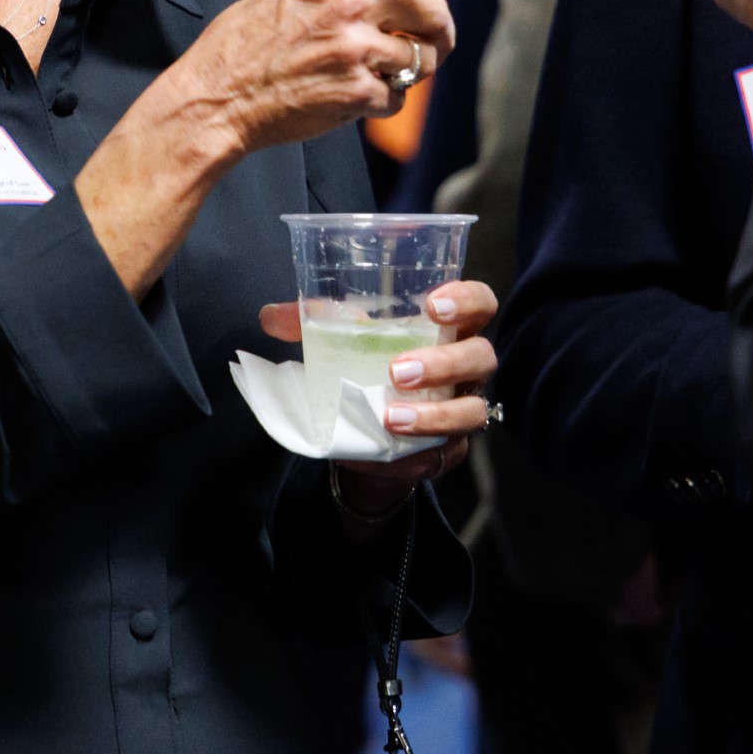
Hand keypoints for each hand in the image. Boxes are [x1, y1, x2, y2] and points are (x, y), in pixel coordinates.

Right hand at [75, 0, 498, 299]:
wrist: (218, 97)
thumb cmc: (253, 38)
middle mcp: (345, 3)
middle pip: (432, 8)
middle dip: (437, 29)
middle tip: (426, 41)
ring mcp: (353, 49)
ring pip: (422, 56)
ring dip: (409, 67)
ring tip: (371, 71)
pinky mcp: (357, 93)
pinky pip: (401, 95)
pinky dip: (385, 100)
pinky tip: (350, 97)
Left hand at [261, 280, 498, 505]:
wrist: (366, 437)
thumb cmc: (365, 370)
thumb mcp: (341, 341)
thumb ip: (311, 324)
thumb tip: (270, 317)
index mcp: (446, 328)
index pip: (479, 303)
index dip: (466, 300)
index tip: (432, 305)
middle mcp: (465, 367)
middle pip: (482, 356)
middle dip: (445, 362)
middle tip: (397, 370)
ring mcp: (462, 410)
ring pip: (472, 411)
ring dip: (434, 414)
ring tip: (391, 417)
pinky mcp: (451, 451)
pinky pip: (447, 453)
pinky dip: (419, 452)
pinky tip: (392, 450)